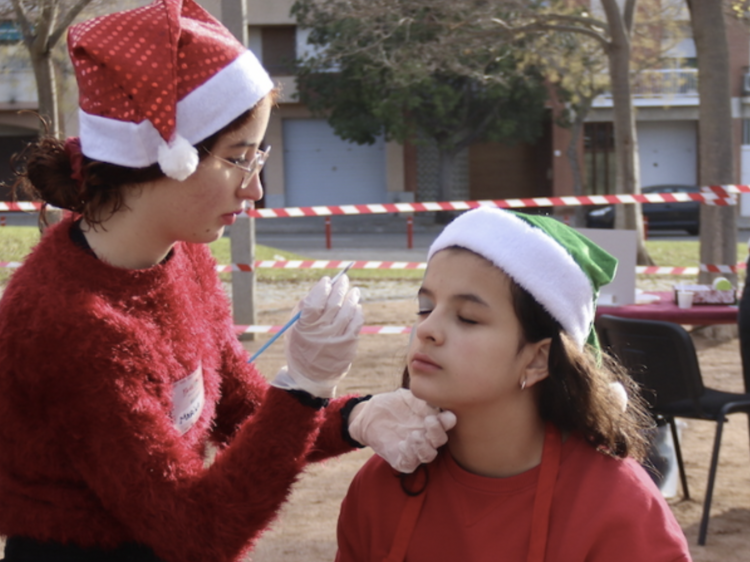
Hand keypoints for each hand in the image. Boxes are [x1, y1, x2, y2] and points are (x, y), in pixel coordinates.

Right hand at [271, 274, 362, 397]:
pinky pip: (356, 322)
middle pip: (334, 303)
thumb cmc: (302, 345)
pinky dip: (357, 311)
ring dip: (352, 297)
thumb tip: (324, 285)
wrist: (311, 376)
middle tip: (343, 279)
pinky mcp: (349, 345)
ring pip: (348, 310)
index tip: (327, 281)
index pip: (315, 302)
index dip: (322, 288)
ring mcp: (337, 339)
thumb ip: (305, 307)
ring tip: (354, 291)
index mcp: (304, 327)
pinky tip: (356, 306)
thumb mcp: (294, 327)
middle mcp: (321, 332)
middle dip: (340, 287)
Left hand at [348, 389, 456, 472]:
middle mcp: (426, 436)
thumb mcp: (405, 397)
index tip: (445, 415)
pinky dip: (409, 455)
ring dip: (424, 446)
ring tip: (414, 435)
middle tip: (429, 421)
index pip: (446, 424)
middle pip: (440, 441)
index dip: (448, 421)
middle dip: (437, 432)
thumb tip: (435, 395)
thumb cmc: (391, 404)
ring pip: (428, 455)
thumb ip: (420, 398)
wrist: (368, 415)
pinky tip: (401, 444)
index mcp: (431, 420)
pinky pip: (409, 464)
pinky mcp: (401, 460)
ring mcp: (414, 449)